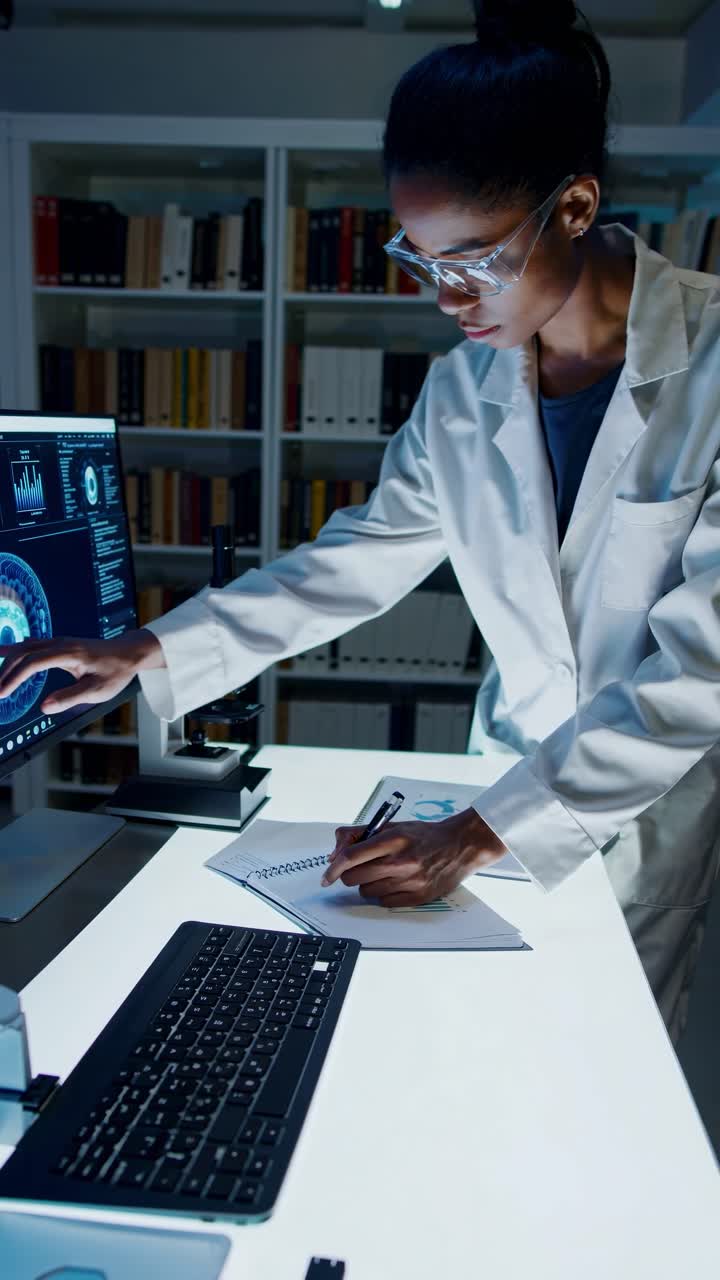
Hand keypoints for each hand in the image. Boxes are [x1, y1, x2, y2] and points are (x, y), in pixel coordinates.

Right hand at [0, 628, 165, 712]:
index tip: (2, 693)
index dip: (14, 678)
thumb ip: (70, 698)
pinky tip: (4, 653)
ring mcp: (60, 641)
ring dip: (8, 660)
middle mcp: (61, 643)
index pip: (33, 663)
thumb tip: (44, 708)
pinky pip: (33, 645)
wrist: (129, 652)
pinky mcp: (60, 644)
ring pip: (26, 647)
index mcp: (69, 653)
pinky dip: (16, 652)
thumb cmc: (115, 672)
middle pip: (24, 652)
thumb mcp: (97, 690)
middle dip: (6, 671)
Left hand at [320, 806, 508, 907]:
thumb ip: (360, 834)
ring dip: (368, 883)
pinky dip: (383, 893)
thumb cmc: (424, 835)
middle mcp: (400, 862)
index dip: (333, 868)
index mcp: (392, 839)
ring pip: (366, 891)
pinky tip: (396, 882)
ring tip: (384, 872)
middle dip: (350, 874)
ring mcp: (410, 881)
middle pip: (354, 877)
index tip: (326, 876)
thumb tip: (334, 852)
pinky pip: (383, 902)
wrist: (460, 845)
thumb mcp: (392, 825)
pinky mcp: (418, 897)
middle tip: (361, 868)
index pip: (351, 856)